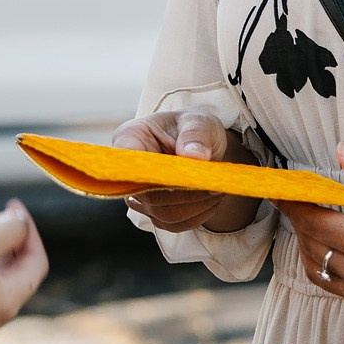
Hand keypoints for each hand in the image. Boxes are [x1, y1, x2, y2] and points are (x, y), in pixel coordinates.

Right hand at [112, 111, 260, 234]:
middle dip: (185, 193)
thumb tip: (193, 155)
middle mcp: (129, 171)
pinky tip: (212, 200)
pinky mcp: (154, 212)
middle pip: (148, 195)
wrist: (200, 145)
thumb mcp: (199, 120)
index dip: (150, 174)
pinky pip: (174, 224)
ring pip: (163, 214)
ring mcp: (139, 195)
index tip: (182, 175)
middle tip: (214, 185)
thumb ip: (195, 133)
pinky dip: (197, 215)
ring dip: (195, 206)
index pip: (125, 163)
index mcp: (130, 139)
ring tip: (217, 190)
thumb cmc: (193, 128)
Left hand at [275, 145, 343, 322]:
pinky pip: (340, 290)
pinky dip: (332, 270)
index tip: (278, 191)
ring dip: (312, 249)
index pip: (311, 221)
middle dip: (301, 223)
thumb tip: (341, 151)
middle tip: (301, 204)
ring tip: (318, 228)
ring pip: (319, 273)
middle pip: (310, 247)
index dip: (291, 205)